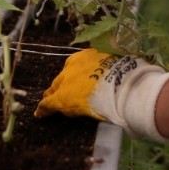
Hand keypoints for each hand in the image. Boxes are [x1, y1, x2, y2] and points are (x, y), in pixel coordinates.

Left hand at [35, 49, 168, 141]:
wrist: (123, 87)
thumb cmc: (128, 74)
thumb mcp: (120, 62)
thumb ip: (114, 64)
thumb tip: (122, 63)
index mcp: (88, 55)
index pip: (76, 66)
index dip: (75, 75)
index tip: (77, 80)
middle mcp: (74, 64)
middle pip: (64, 76)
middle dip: (62, 84)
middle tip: (61, 92)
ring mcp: (66, 81)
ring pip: (56, 89)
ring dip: (54, 95)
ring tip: (50, 103)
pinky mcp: (62, 98)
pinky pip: (49, 103)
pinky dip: (45, 109)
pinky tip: (40, 114)